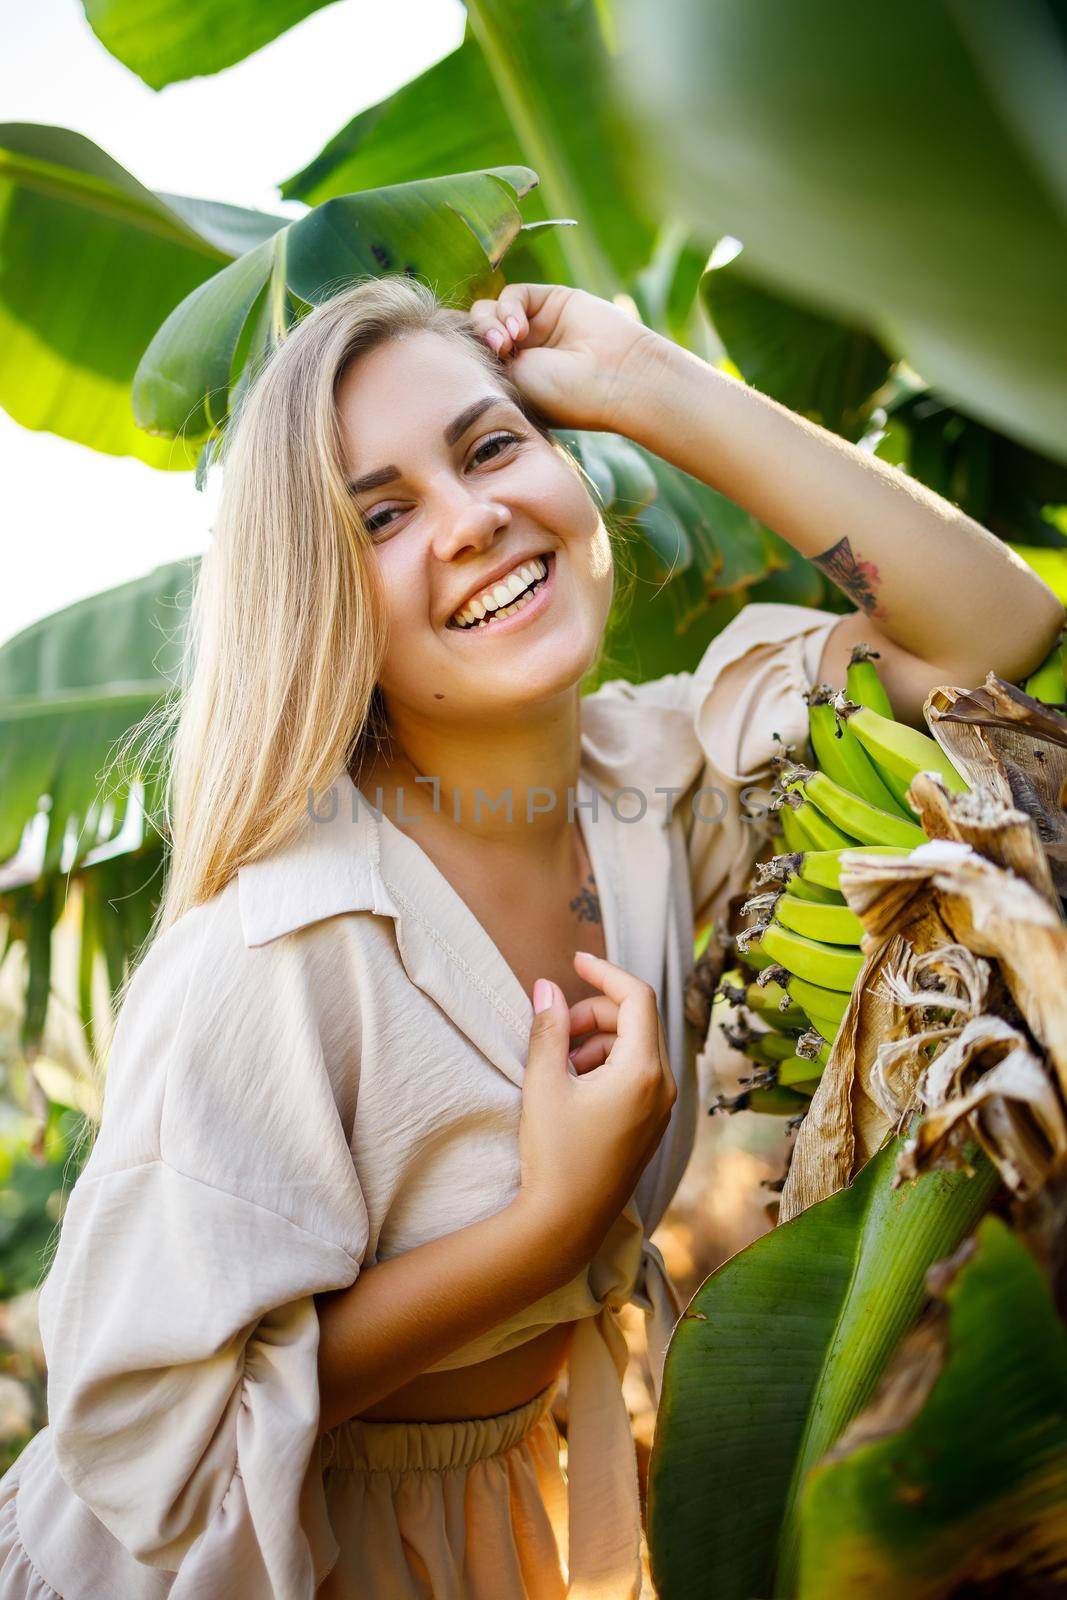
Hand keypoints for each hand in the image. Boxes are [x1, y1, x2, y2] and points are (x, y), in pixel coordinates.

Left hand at [466, 283, 665, 432]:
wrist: (615, 380)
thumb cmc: (565, 398)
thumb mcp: (511, 385)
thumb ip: (482, 361)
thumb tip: (449, 338)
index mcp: (511, 377)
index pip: (472, 352)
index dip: (458, 347)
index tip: (449, 355)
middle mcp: (521, 350)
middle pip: (476, 328)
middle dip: (477, 336)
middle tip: (496, 351)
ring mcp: (536, 325)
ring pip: (491, 308)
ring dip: (491, 322)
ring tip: (508, 343)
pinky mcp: (550, 300)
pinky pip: (513, 293)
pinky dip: (509, 307)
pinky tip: (520, 329)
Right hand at [515, 952, 676, 1268]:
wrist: (564, 1225)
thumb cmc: (554, 1154)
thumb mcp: (544, 1083)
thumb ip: (548, 1028)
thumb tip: (545, 986)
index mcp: (643, 1070)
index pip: (637, 996)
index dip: (605, 971)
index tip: (574, 961)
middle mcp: (662, 1086)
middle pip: (636, 1020)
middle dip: (595, 1011)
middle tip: (555, 1026)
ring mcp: (660, 1108)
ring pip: (635, 1047)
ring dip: (598, 1039)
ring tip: (558, 1062)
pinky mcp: (651, 1125)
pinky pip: (636, 1074)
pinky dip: (606, 1064)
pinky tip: (572, 1084)